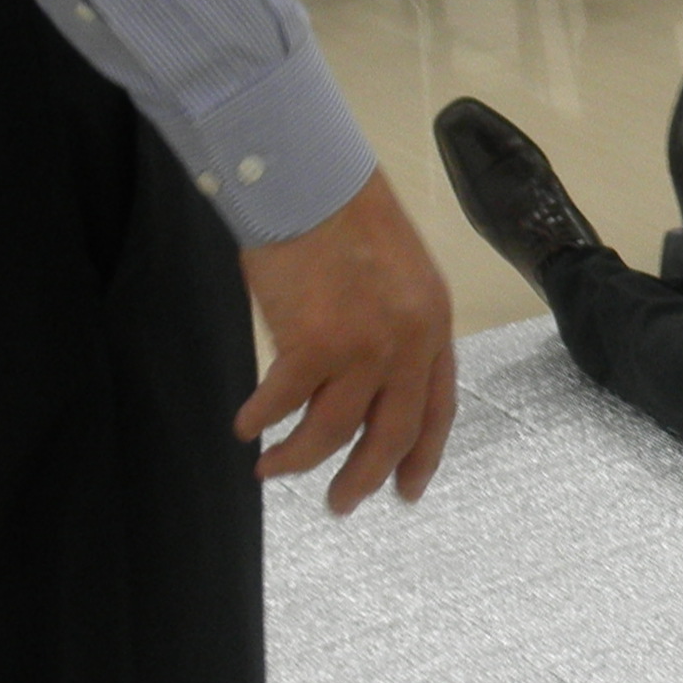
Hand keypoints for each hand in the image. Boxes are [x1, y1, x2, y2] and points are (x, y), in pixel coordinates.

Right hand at [234, 172, 457, 513]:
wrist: (311, 176)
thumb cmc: (343, 211)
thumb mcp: (396, 271)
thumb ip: (393, 323)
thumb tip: (365, 379)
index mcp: (434, 322)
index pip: (437, 407)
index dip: (422, 454)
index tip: (407, 489)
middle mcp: (408, 342)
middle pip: (390, 434)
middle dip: (363, 478)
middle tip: (341, 506)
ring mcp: (363, 347)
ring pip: (331, 432)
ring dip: (298, 459)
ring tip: (272, 471)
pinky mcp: (313, 345)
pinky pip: (283, 403)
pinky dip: (261, 421)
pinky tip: (245, 428)